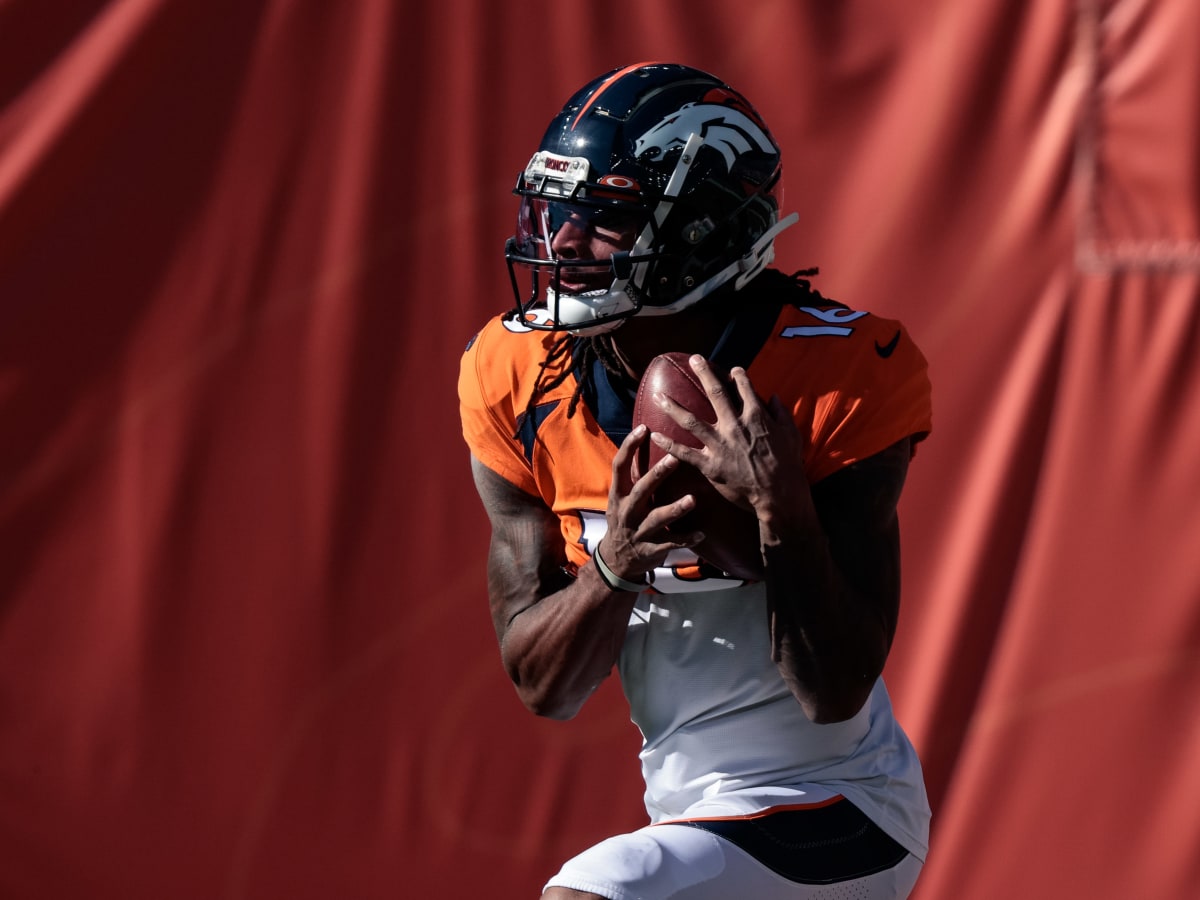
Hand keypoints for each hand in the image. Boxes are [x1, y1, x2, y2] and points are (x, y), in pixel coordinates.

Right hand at [599, 424, 704, 581]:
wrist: (617, 559)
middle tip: (674, 458)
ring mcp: (638, 532)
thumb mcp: (622, 496)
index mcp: (618, 494)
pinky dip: (685, 539)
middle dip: (656, 475)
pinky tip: (701, 534)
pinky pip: (670, 544)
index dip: (629, 447)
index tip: (644, 428)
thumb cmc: (625, 518)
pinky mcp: (650, 550)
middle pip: (641, 490)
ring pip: (657, 519)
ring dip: (674, 509)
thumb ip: (634, 472)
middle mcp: (626, 511)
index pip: (619, 466)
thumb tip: (646, 435)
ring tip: (692, 500)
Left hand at [649, 355, 806, 513]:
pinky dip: (669, 445)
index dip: (738, 376)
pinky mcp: (710, 465)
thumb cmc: (789, 466)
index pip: (745, 388)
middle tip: (693, 359)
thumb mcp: (792, 435)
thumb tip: (774, 397)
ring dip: (673, 407)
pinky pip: (685, 452)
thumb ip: (782, 414)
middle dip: (704, 373)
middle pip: (715, 393)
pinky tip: (655, 436)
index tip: (733, 369)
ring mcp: (720, 444)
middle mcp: (734, 425)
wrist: (779, 494)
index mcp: (756, 416)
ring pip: (691, 420)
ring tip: (658, 396)